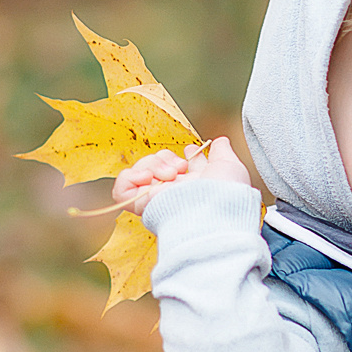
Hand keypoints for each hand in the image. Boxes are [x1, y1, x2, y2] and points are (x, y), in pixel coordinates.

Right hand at [112, 137, 253, 216]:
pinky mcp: (140, 204)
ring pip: (140, 170)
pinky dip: (130, 177)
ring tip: (170, 175)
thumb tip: (221, 141)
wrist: (213, 210)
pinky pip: (121, 188)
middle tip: (180, 167)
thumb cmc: (225, 193)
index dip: (180, 157)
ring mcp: (155, 198)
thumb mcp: (230, 166)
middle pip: (156, 163)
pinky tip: (147, 178)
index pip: (178, 167)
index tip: (190, 151)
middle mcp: (173, 192)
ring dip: (153, 164)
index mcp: (193, 185)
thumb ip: (223, 152)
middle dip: (166, 158)